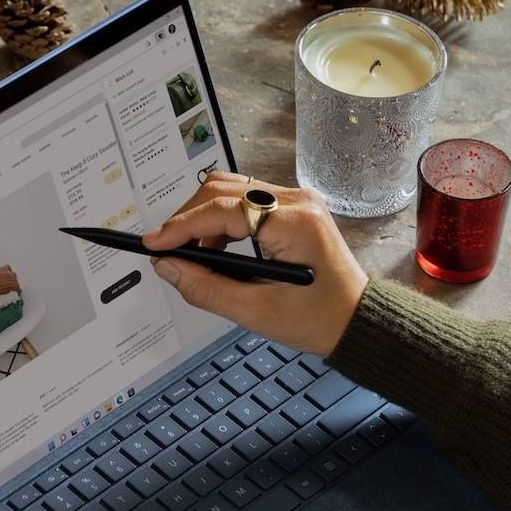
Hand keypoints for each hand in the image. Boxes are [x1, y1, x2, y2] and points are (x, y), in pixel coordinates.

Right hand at [144, 173, 368, 355]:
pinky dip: (222, 221)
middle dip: (188, 219)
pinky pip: (246, 200)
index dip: (182, 227)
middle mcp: (298, 201)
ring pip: (231, 190)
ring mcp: (298, 200)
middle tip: (168, 252)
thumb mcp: (257, 312)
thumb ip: (206, 288)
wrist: (356, 320)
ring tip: (194, 256)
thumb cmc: (319, 319)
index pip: (223, 210)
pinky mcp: (294, 208)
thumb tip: (167, 267)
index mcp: (295, 223)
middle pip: (222, 190)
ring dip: (203, 218)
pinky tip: (217, 251)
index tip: (154, 244)